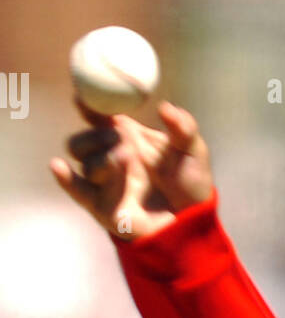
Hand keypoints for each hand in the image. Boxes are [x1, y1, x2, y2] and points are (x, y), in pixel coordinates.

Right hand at [49, 97, 214, 241]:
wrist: (193, 219)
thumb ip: (183, 127)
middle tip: (116, 138)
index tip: (85, 98)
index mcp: (125, 136)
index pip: (97, 116)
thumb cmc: (191, 181)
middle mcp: (109, 156)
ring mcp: (104, 181)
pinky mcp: (102, 205)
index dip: (88, 105)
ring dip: (101, 159)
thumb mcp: (193, 150)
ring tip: (124, 160)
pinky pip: (77, 190)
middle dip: (96, 136)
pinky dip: (65, 178)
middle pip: (83, 140)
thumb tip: (166, 108)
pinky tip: (59, 167)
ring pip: (85, 162)